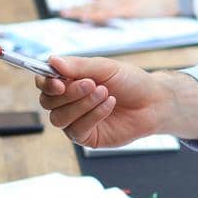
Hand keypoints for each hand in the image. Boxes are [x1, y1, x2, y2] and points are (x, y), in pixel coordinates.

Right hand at [34, 55, 162, 147]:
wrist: (154, 101)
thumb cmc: (130, 82)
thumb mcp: (106, 67)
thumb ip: (79, 65)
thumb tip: (52, 60)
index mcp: (68, 82)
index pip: (43, 84)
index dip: (46, 83)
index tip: (59, 82)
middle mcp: (68, 102)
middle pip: (47, 102)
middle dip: (70, 93)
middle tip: (93, 84)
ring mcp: (76, 121)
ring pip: (59, 118)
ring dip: (82, 105)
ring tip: (104, 93)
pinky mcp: (87, 137)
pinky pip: (76, 130)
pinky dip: (93, 116)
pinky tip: (109, 105)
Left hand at [61, 0, 178, 22]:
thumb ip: (129, 1)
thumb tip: (118, 10)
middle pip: (93, 1)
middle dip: (77, 6)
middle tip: (61, 11)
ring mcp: (123, 2)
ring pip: (96, 6)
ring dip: (80, 10)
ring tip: (65, 13)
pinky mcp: (129, 10)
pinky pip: (108, 14)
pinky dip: (96, 16)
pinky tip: (85, 20)